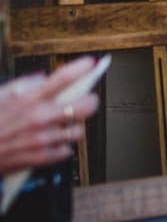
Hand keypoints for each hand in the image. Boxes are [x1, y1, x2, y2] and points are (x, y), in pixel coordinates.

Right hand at [0, 57, 101, 175]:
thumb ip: (21, 85)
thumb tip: (42, 78)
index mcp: (27, 100)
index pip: (62, 78)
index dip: (81, 68)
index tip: (90, 64)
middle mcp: (39, 118)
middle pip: (85, 105)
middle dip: (89, 101)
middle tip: (85, 100)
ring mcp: (42, 139)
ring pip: (79, 130)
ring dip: (72, 127)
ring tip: (61, 125)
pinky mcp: (41, 158)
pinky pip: (66, 150)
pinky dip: (61, 147)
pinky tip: (50, 142)